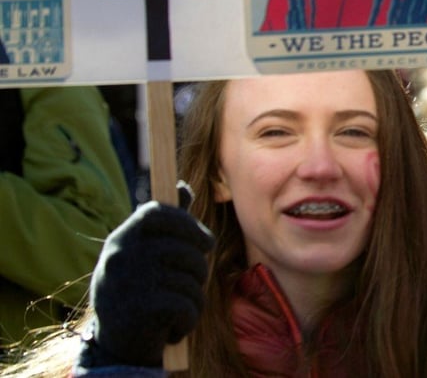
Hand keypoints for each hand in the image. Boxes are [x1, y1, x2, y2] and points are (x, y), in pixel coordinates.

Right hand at [79, 189, 213, 367]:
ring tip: (177, 307)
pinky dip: (189, 320)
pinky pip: (189, 305)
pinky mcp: (143, 309)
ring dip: (195, 297)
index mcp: (120, 239)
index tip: (204, 241)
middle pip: (186, 247)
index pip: (157, 212)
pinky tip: (174, 328)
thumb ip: (166, 222)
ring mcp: (129, 282)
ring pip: (192, 278)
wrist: (115, 347)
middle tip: (192, 282)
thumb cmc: (137, 293)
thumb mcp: (144, 255)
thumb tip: (183, 187)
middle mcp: (120, 256)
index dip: (188, 223)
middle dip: (200, 267)